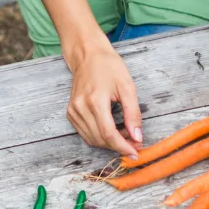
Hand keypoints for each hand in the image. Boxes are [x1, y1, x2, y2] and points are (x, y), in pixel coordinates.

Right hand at [65, 38, 142, 158]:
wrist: (88, 56)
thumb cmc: (109, 67)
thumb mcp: (127, 86)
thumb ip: (133, 113)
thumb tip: (137, 136)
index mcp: (95, 100)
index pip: (108, 133)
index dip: (122, 146)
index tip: (135, 152)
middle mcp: (80, 108)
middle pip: (100, 139)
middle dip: (119, 146)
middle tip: (134, 143)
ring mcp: (73, 111)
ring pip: (92, 139)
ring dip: (110, 143)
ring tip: (125, 136)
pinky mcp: (71, 113)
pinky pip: (86, 134)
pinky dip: (100, 137)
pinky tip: (112, 131)